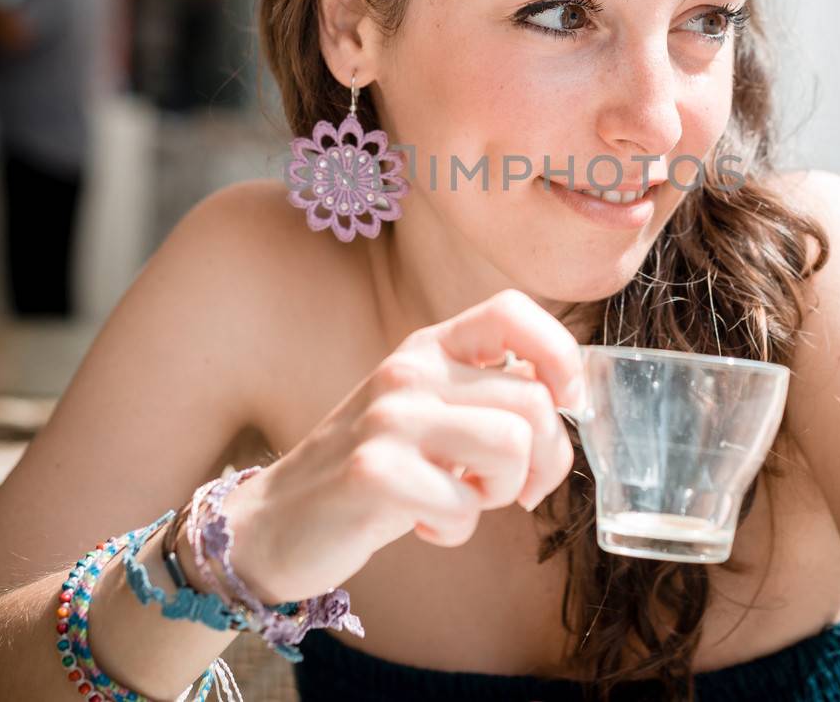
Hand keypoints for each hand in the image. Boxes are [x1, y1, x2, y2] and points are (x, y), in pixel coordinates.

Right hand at [220, 288, 585, 603]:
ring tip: (461, 501)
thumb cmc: (374, 472)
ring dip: (500, 493)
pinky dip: (456, 529)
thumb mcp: (427, 414)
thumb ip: (487, 397)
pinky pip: (464, 504)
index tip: (564, 404)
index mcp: (427, 348)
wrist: (274, 522)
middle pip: (533, 400)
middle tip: (511, 491)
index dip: (559, 355)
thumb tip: (564, 397)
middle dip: (544, 461)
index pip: (513, 310)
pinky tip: (423, 525)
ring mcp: (388, 419)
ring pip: (512, 445)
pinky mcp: (373, 473)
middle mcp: (408, 371)